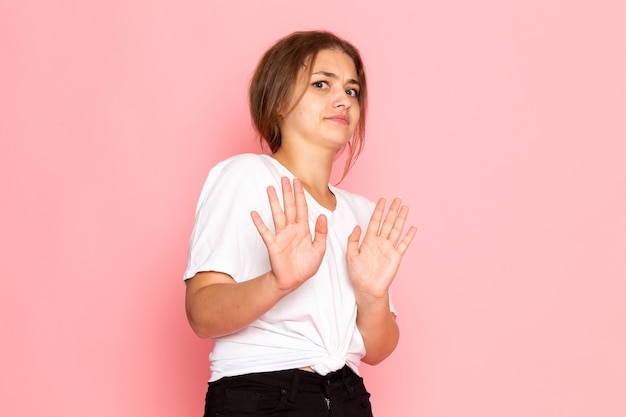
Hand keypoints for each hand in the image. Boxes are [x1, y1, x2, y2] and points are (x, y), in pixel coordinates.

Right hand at [251, 177, 327, 291]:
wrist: (292, 281)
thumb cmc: (305, 266)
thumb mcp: (319, 250)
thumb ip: (321, 233)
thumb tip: (323, 216)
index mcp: (303, 229)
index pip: (302, 208)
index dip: (300, 195)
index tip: (298, 182)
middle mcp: (292, 229)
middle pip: (290, 207)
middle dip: (287, 192)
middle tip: (284, 177)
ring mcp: (281, 236)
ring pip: (277, 215)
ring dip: (274, 202)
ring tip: (270, 188)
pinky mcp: (273, 244)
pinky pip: (265, 232)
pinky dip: (259, 223)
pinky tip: (254, 213)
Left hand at [346, 197, 416, 299]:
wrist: (367, 289)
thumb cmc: (357, 274)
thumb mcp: (350, 255)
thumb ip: (353, 240)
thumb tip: (357, 226)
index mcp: (368, 240)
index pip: (375, 221)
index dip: (378, 210)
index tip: (382, 199)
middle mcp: (380, 242)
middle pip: (388, 222)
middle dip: (392, 210)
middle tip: (397, 198)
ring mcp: (389, 249)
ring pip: (396, 229)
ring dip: (401, 218)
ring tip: (405, 207)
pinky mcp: (396, 257)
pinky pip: (404, 244)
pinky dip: (409, 236)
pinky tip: (413, 227)